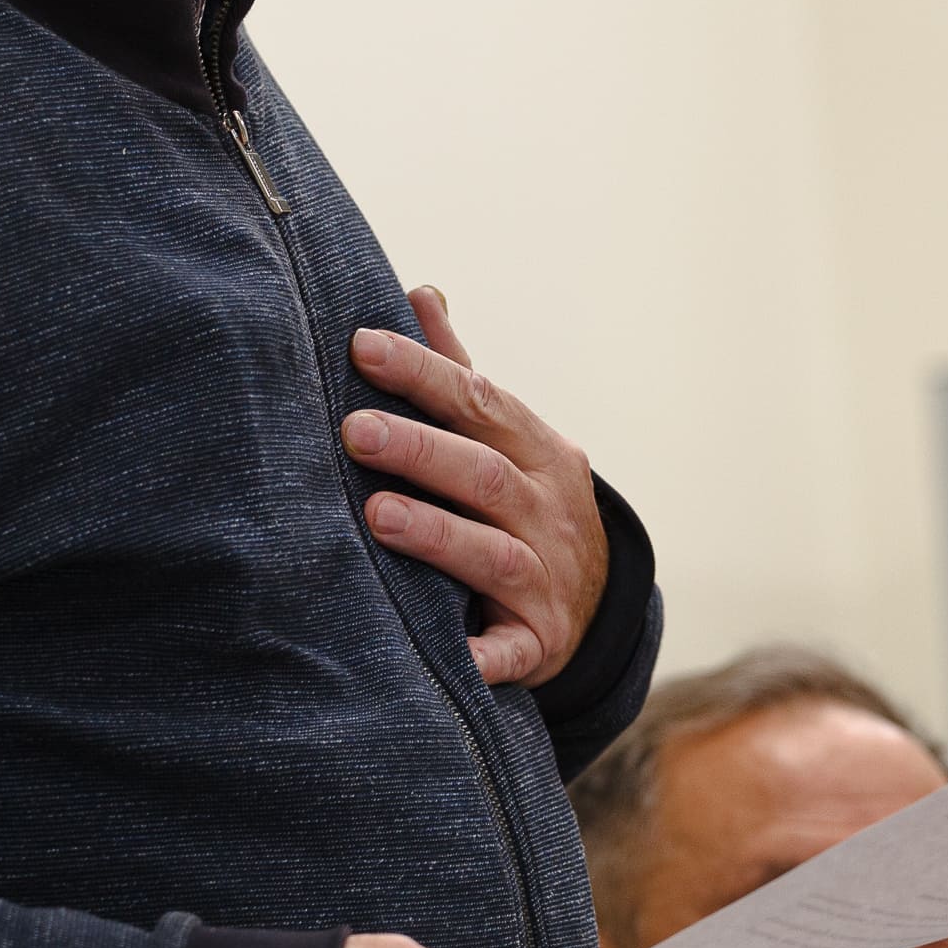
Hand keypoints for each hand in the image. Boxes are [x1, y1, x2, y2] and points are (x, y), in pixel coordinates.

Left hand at [344, 286, 608, 688]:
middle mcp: (549, 514)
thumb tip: (420, 293)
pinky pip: (509, 653)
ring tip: (376, 514)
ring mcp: (547, 581)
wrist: (592, 605)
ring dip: (437, 534)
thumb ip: (461, 375)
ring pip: (494, 555)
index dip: (424, 373)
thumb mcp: (507, 439)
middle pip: (485, 475)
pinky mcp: (537, 644)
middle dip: (420, 450)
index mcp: (540, 452)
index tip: (363, 345)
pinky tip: (448, 651)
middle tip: (354, 430)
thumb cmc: (524, 505)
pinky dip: (481, 655)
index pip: (482, 402)